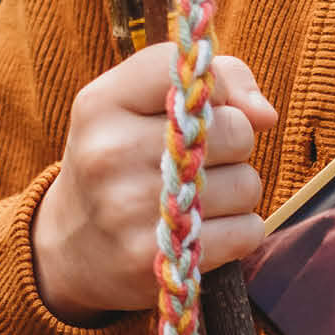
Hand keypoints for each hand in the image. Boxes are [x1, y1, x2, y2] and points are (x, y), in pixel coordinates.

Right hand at [31, 46, 276, 321]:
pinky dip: (238, 232)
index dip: (218, 91)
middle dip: (233, 145)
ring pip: (247, 184)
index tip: (201, 111)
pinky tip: (202, 231)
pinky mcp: (156, 262)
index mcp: (102, 103)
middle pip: (236, 131)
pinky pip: (247, 232)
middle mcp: (111, 153)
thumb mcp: (138, 103)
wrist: (68, 249)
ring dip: (236, 191)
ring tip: (196, 199)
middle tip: (197, 162)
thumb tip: (266, 115)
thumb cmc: (121, 159)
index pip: (196, 73)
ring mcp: (130, 211)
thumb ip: (215, 81)